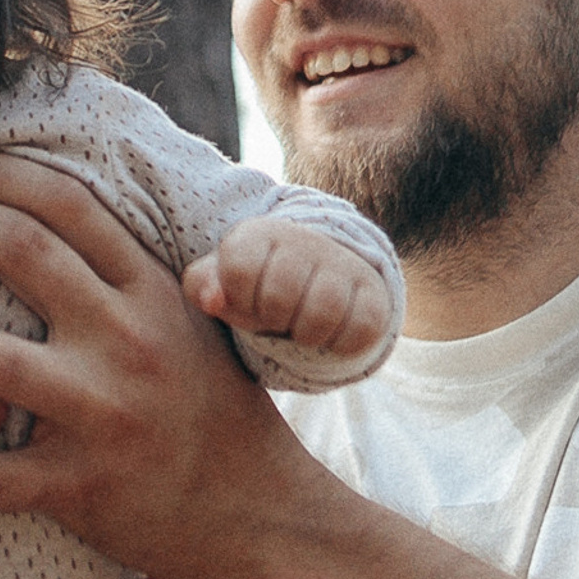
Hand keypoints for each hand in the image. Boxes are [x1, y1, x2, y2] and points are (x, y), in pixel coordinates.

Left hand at [0, 152, 301, 578]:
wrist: (260, 519)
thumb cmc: (211, 409)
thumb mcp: (185, 318)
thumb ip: (119, 267)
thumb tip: (40, 199)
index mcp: (151, 288)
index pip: (62, 203)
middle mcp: (128, 339)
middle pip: (19, 252)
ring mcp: (102, 414)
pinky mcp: (77, 487)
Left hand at [187, 214, 393, 362]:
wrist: (320, 272)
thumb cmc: (258, 283)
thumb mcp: (223, 281)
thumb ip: (203, 286)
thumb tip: (213, 299)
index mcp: (259, 234)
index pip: (239, 270)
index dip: (239, 300)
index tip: (247, 299)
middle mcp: (304, 240)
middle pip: (279, 298)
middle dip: (271, 319)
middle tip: (276, 314)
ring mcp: (343, 265)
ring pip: (320, 315)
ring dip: (305, 334)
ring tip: (300, 324)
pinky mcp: (374, 294)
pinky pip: (357, 333)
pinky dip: (338, 344)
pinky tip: (328, 331)